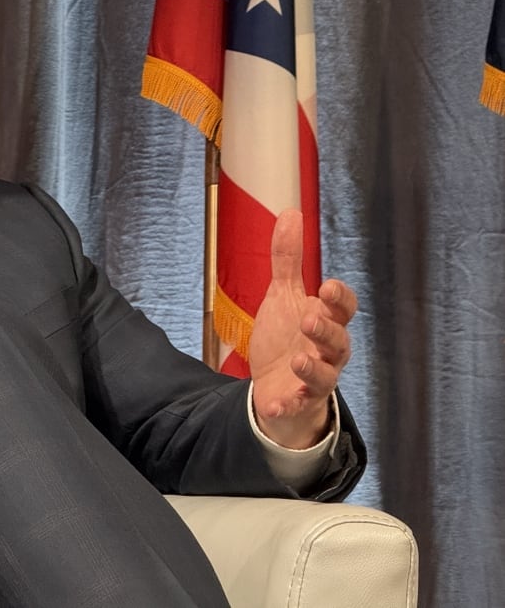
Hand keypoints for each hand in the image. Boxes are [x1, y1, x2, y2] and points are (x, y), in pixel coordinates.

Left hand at [248, 209, 355, 448]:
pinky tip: (274, 404)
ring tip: (297, 360)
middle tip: (309, 318)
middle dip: (326, 331)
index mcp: (326, 322)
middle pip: (339, 342)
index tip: (327, 286)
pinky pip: (296, 405)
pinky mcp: (297, 401)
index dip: (340, 299)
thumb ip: (288, 260)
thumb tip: (290, 212)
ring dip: (312, 369)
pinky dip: (287, 405)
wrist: (274, 384)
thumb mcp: (284, 296)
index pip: (344, 309)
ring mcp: (314, 379)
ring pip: (324, 377)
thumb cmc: (286, 336)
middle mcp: (326, 352)